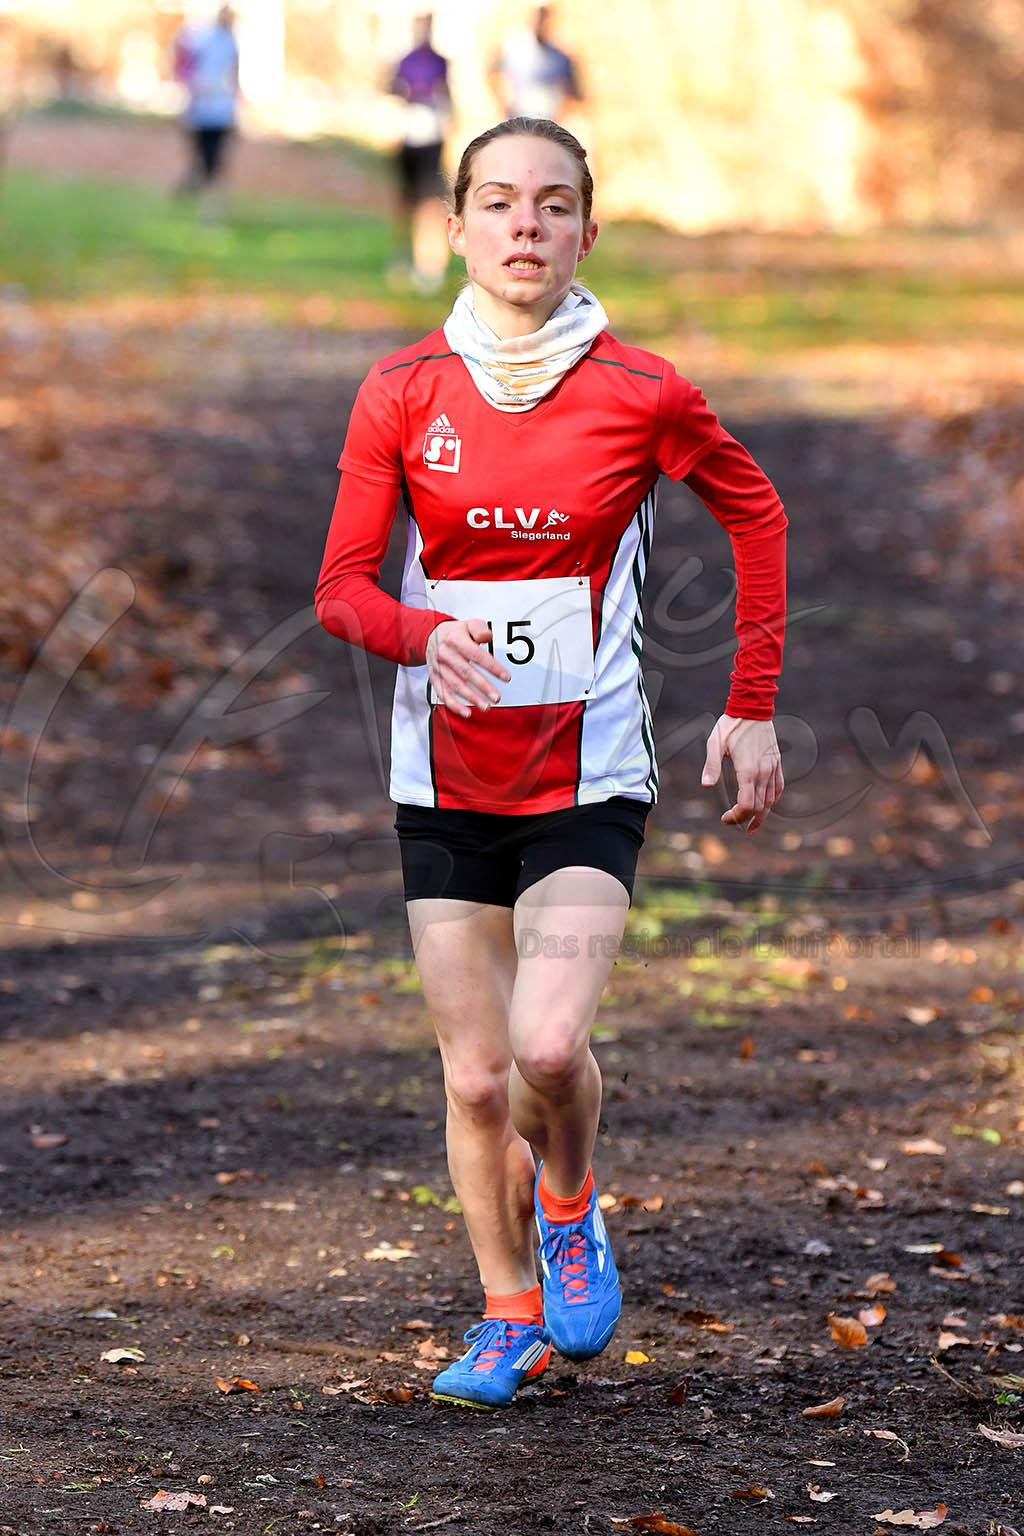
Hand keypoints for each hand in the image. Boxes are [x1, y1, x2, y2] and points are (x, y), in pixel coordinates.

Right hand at [425, 619, 510, 717]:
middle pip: (466, 672)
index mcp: (455, 640)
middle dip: (483, 686)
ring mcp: (439, 668)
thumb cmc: (454, 633)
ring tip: (486, 707)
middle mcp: (445, 655)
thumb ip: (480, 629)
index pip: (476, 655)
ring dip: (471, 698)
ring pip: (455, 686)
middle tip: (496, 697)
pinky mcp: (435, 678)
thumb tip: (487, 637)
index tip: (506, 677)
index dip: (492, 667)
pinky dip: (454, 705)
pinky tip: (466, 712)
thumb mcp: (468, 624)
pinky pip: (443, 694)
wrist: (430, 636)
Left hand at [701, 714, 783, 834]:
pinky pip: (778, 788)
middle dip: (746, 819)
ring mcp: (772, 768)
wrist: (753, 708)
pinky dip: (772, 801)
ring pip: (771, 800)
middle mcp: (763, 772)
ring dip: (761, 815)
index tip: (725, 818)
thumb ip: (712, 765)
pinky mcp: (777, 763)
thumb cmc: (731, 725)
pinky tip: (765, 806)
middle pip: (760, 807)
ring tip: (750, 824)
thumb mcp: (715, 743)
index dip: (737, 816)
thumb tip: (705, 784)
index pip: (748, 805)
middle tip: (732, 821)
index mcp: (748, 770)